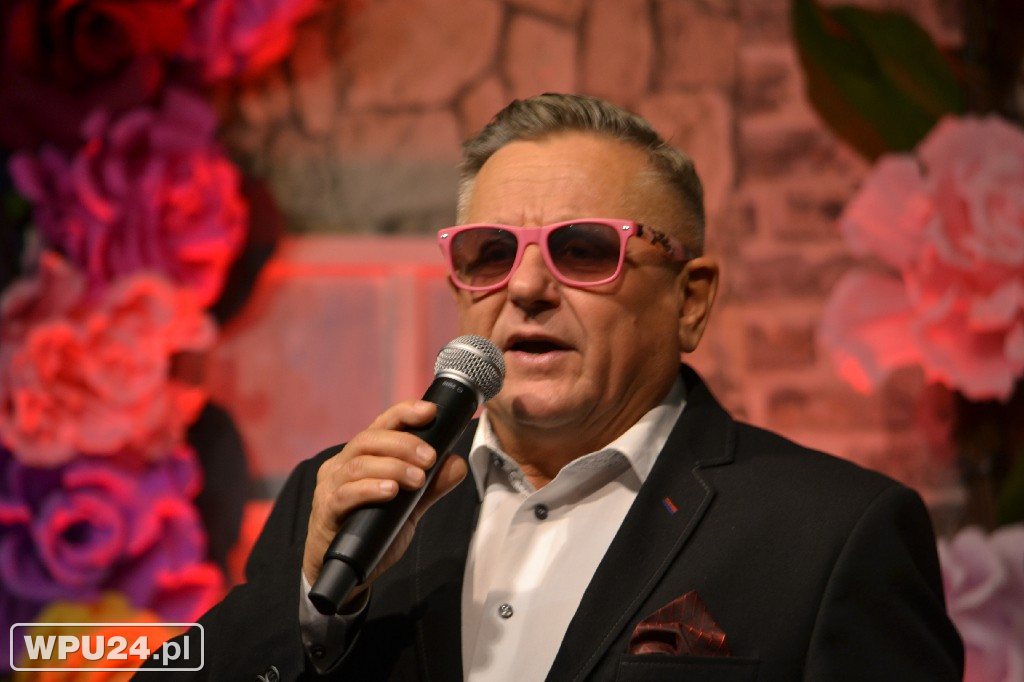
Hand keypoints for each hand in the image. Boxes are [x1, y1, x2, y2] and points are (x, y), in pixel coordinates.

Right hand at [302, 400, 467, 605]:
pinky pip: (346, 493)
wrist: (346, 574)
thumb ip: (431, 487)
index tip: (430, 411)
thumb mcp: (409, 508)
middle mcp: (342, 464)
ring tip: (418, 479)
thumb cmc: (373, 532)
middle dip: (404, 443)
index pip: (382, 424)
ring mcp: (331, 486)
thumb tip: (457, 464)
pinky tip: (391, 491)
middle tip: (431, 458)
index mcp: (362, 456)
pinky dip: (370, 489)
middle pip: (370, 438)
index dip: (405, 413)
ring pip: (359, 463)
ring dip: (393, 466)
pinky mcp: (326, 511)